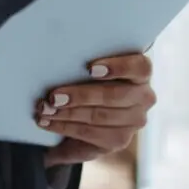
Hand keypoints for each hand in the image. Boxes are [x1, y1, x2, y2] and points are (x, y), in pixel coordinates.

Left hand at [38, 52, 155, 167]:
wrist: (87, 116)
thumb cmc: (88, 80)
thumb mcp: (88, 69)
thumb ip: (84, 62)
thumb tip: (57, 47)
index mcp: (141, 72)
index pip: (140, 67)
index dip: (118, 67)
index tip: (90, 68)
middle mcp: (144, 97)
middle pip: (114, 95)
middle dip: (80, 96)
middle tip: (53, 97)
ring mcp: (134, 121)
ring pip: (100, 116)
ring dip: (67, 113)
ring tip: (45, 109)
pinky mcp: (120, 140)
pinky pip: (91, 133)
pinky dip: (66, 127)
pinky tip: (48, 122)